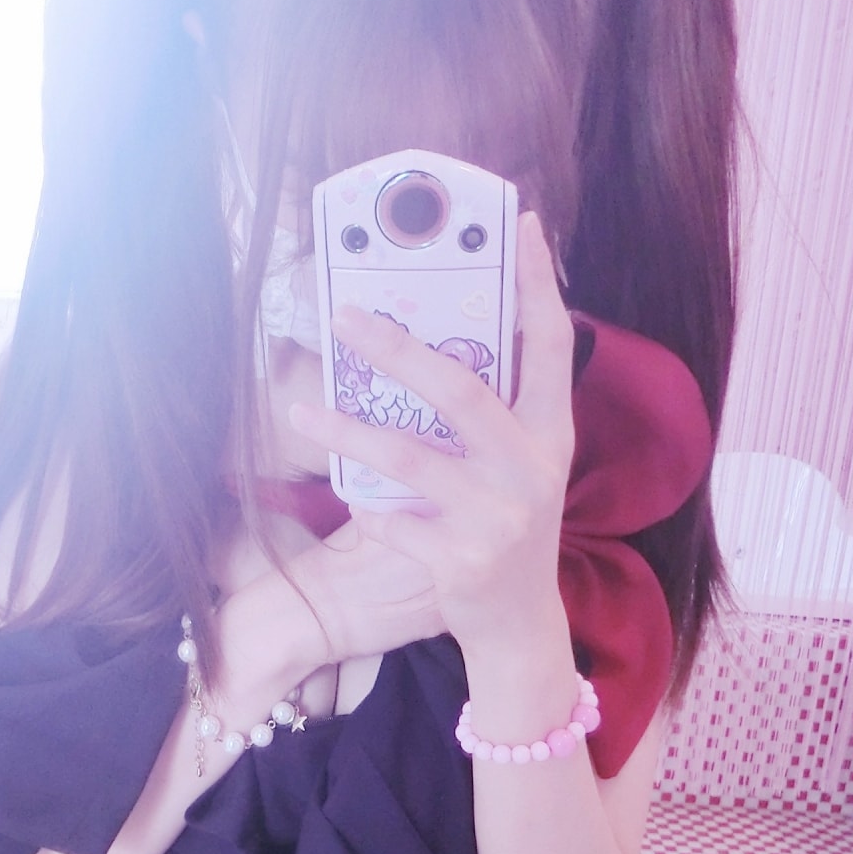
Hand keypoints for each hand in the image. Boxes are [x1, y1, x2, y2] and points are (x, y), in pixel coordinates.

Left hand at [287, 212, 575, 656]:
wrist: (518, 628)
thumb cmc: (508, 530)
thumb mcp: (522, 468)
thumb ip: (498, 411)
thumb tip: (438, 339)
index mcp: (552, 436)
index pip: (552, 346)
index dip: (539, 284)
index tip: (520, 225)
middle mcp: (532, 471)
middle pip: (461, 391)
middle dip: (398, 349)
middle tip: (347, 317)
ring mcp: (498, 518)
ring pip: (409, 458)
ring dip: (348, 429)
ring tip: (300, 407)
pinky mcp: (461, 562)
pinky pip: (393, 520)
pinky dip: (365, 506)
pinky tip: (344, 492)